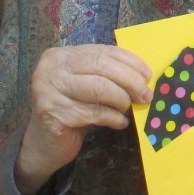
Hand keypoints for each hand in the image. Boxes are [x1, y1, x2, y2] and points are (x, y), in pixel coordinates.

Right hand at [16, 45, 152, 194]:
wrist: (45, 142)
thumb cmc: (73, 109)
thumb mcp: (89, 85)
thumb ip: (107, 75)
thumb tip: (144, 76)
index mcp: (62, 55)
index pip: (103, 51)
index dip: (130, 62)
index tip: (147, 75)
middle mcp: (51, 68)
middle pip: (102, 67)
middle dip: (130, 81)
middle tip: (145, 95)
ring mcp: (48, 90)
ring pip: (99, 89)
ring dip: (121, 100)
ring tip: (128, 109)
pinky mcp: (53, 113)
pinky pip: (94, 113)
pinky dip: (114, 118)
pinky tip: (120, 123)